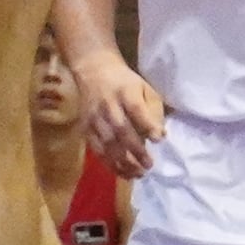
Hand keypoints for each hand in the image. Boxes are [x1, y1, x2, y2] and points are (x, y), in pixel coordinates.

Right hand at [71, 46, 166, 179]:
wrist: (93, 70)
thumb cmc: (125, 82)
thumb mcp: (144, 87)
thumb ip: (153, 110)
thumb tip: (159, 136)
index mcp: (125, 91)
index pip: (136, 109)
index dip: (147, 125)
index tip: (158, 140)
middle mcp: (108, 105)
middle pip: (121, 130)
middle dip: (136, 151)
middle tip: (149, 165)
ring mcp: (94, 117)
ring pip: (107, 143)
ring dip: (123, 162)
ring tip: (138, 174)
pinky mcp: (85, 127)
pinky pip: (97, 149)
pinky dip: (109, 163)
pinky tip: (122, 172)